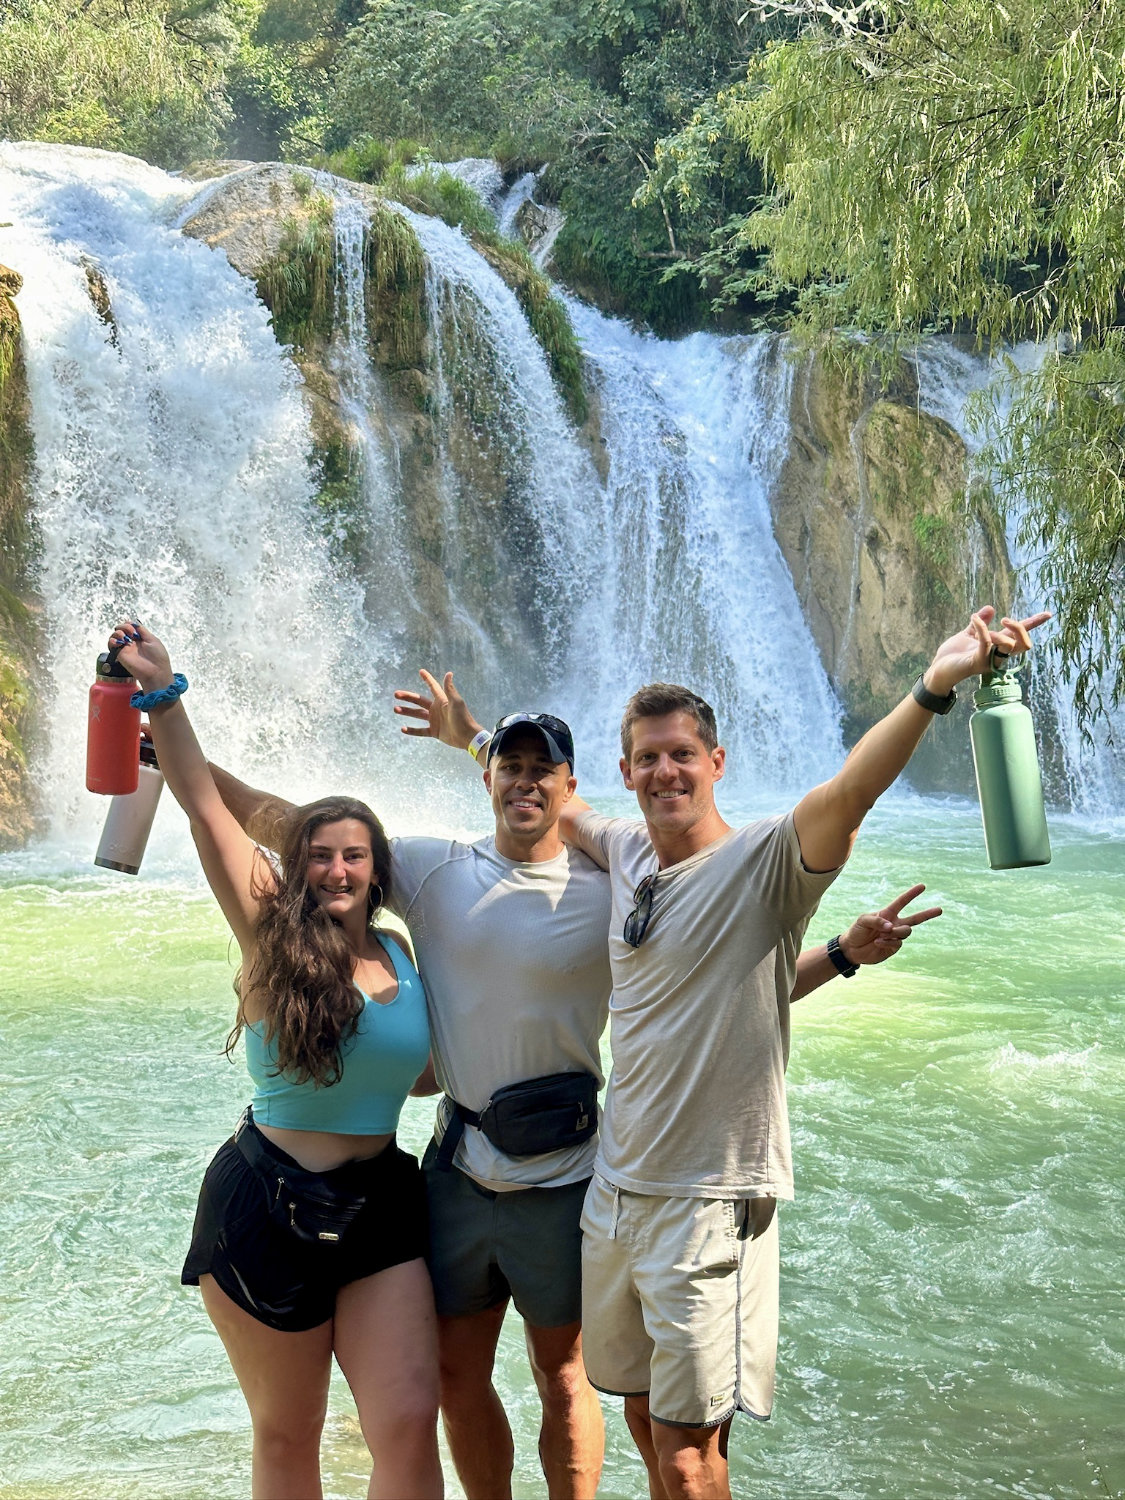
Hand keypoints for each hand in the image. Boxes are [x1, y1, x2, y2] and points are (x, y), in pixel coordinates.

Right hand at [108, 620, 173, 691]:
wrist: (156, 672)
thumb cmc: (158, 657)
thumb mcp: (153, 640)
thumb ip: (143, 631)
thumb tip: (134, 623)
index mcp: (140, 638)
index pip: (130, 626)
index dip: (130, 624)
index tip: (134, 628)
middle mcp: (132, 642)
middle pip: (121, 629)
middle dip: (124, 627)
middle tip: (131, 633)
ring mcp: (125, 648)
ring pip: (115, 635)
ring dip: (118, 633)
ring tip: (125, 638)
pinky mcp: (120, 654)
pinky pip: (111, 645)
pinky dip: (112, 641)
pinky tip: (119, 642)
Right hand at [393, 669, 484, 752]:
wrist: (467, 736)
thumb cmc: (462, 717)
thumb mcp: (455, 702)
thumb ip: (449, 689)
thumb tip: (449, 673)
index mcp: (441, 700)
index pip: (433, 687)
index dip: (427, 679)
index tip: (421, 671)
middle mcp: (436, 709)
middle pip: (419, 700)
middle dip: (408, 697)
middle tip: (396, 694)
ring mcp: (434, 720)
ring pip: (417, 714)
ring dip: (407, 711)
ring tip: (396, 709)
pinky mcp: (434, 731)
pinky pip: (421, 730)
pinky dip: (412, 730)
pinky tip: (403, 729)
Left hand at [837, 884, 941, 966]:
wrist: (852, 949)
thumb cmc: (856, 931)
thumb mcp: (863, 921)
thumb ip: (877, 921)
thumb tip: (891, 927)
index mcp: (887, 913)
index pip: (902, 902)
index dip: (912, 894)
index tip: (922, 886)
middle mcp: (894, 924)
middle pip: (915, 919)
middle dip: (928, 914)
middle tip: (940, 909)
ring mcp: (895, 936)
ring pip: (906, 931)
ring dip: (895, 932)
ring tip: (881, 935)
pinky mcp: (894, 947)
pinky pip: (898, 943)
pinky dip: (888, 942)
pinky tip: (877, 942)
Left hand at [924, 605, 1050, 695]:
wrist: (937, 670)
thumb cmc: (953, 655)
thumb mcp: (968, 634)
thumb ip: (980, 623)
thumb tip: (991, 608)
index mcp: (998, 647)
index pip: (1021, 636)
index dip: (1034, 624)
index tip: (1048, 613)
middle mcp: (998, 655)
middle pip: (1024, 644)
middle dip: (1021, 627)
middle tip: (1004, 619)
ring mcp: (989, 661)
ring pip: (1008, 645)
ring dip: (997, 632)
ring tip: (976, 621)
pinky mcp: (977, 663)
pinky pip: (987, 643)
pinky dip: (982, 628)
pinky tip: (973, 619)